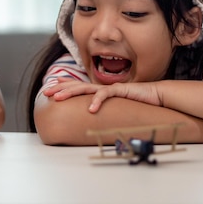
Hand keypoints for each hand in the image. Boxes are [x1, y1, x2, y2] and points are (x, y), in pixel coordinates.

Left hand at [43, 77, 162, 112]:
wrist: (156, 96)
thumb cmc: (137, 102)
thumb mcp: (117, 107)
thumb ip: (107, 110)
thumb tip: (95, 118)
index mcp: (100, 90)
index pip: (79, 86)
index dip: (65, 85)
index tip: (51, 87)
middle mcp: (102, 87)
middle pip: (77, 85)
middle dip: (61, 88)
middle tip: (46, 92)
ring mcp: (110, 88)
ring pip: (86, 88)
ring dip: (70, 92)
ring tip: (59, 98)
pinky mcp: (120, 90)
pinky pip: (106, 94)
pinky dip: (97, 101)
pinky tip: (90, 109)